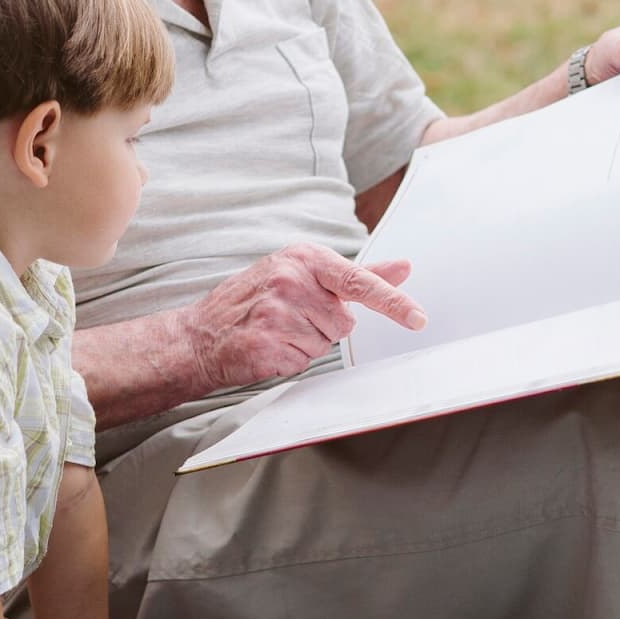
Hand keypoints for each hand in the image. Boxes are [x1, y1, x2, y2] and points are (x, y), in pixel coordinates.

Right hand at [176, 244, 425, 389]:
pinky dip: (289, 359)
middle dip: (323, 326)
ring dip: (305, 344)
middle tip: (289, 318)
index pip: (359, 279)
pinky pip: (303, 361)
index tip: (418, 317)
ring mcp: (276, 312)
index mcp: (303, 258)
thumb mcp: (303, 273)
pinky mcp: (266, 343)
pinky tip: (268, 346)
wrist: (201, 333)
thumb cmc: (254, 300)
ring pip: (325, 343)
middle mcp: (290, 280)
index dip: (392, 300)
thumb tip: (403, 267)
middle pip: (344, 321)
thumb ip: (358, 274)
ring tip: (275, 331)